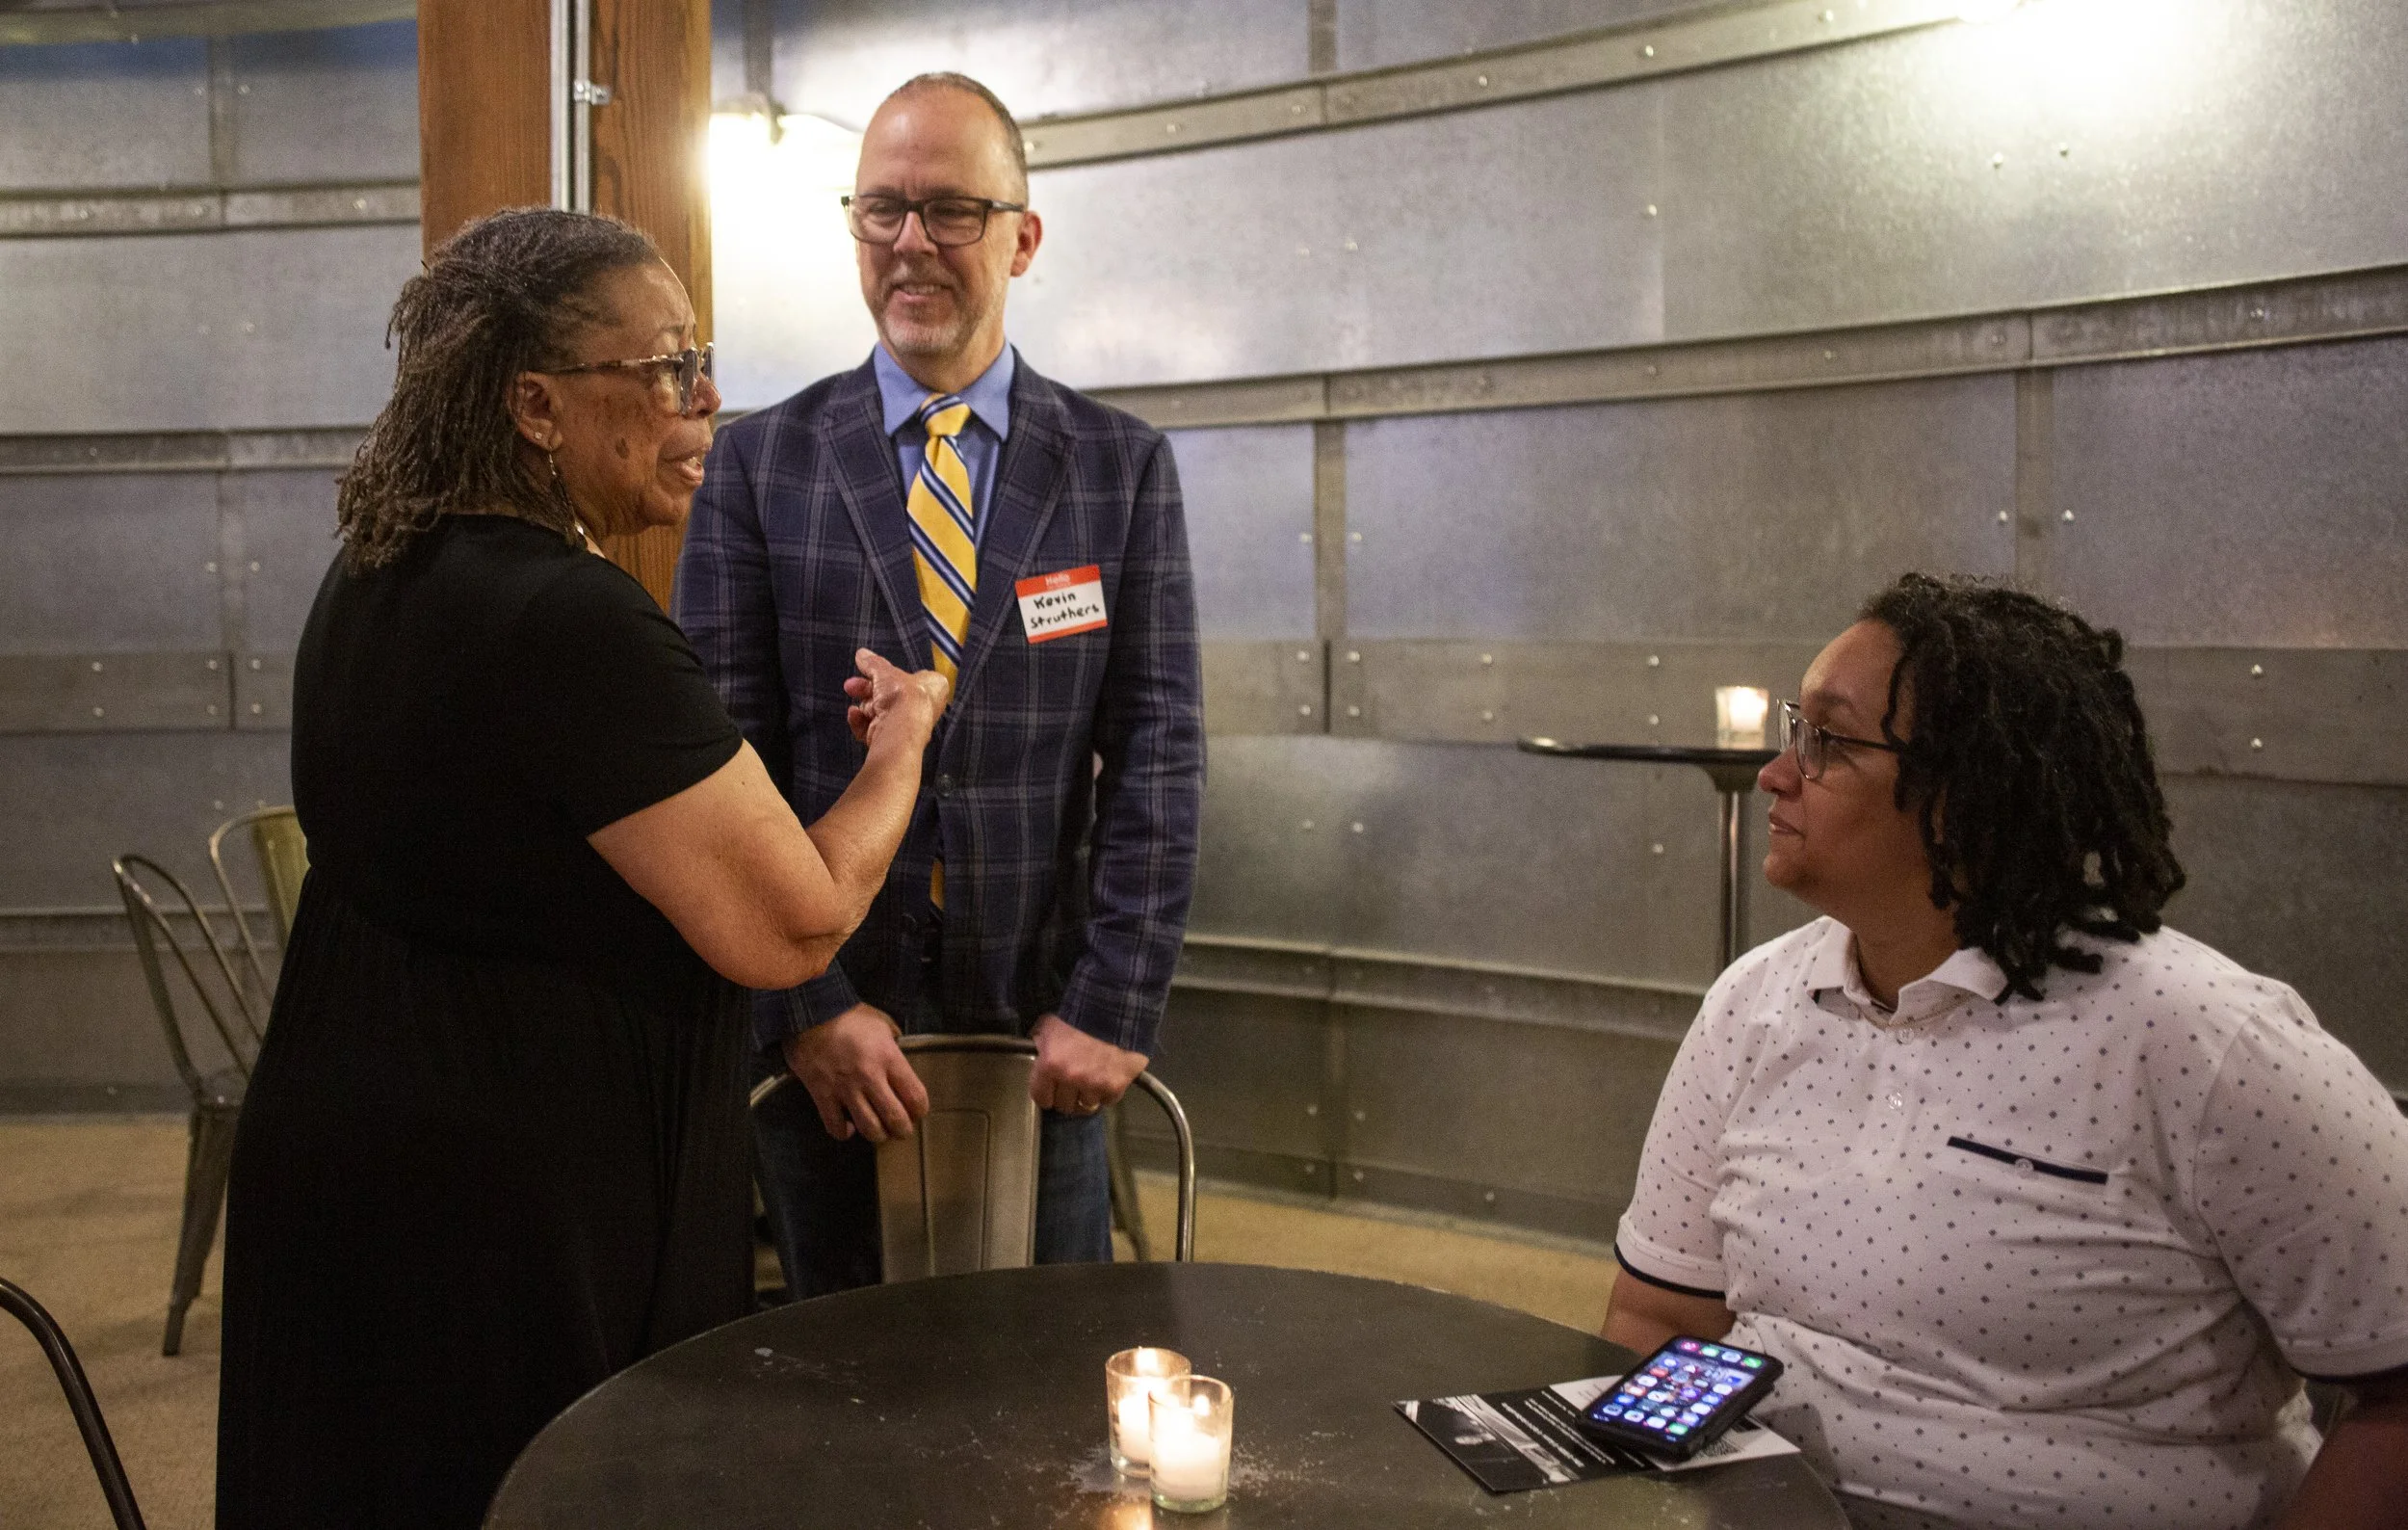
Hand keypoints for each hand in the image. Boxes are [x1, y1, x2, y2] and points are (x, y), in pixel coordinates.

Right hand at [782, 1003, 928, 1142]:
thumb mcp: (881, 1021)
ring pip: (869, 1128)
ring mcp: (845, 1088)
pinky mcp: (822, 1095)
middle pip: (895, 1118)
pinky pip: (835, 1126)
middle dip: (903, 1130)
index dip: (920, 1110)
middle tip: (902, 1130)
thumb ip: (894, 1039)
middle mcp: (870, 1077)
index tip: (918, 1111)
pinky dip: (844, 1132)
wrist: (809, 1012)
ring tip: (879, 1132)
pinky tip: (849, 1128)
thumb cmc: (847, 1014)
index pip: (915, 1096)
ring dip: (878, 1135)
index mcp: (888, 1058)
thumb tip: (899, 1047)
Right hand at [844, 649, 948, 750]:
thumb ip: (872, 663)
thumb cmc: (904, 697)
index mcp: (933, 687)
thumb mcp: (885, 672)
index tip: (872, 671)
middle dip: (866, 689)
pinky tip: (855, 715)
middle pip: (889, 695)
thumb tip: (862, 654)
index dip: (891, 675)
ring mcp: (907, 725)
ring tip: (854, 704)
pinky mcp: (892, 739)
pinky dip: (862, 722)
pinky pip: (873, 728)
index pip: (911, 677)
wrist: (899, 729)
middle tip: (852, 686)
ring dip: (864, 706)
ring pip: (879, 711)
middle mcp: (924, 707)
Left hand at [1028, 1014, 1147, 1116]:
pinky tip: (1106, 1081)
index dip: (1045, 1094)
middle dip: (1065, 1096)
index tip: (1049, 1091)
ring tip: (1089, 1084)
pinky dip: (1106, 1093)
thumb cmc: (1079, 1012)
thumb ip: (1040, 1042)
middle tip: (1070, 1085)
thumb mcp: (1050, 1023)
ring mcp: (1095, 1085)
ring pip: (1086, 1106)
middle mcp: (1071, 1079)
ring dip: (1086, 1096)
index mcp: (1051, 1065)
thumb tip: (1038, 1051)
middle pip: (1063, 1105)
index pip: (1040, 1097)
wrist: (1117, 1007)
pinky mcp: (1117, 1086)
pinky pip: (1107, 1100)